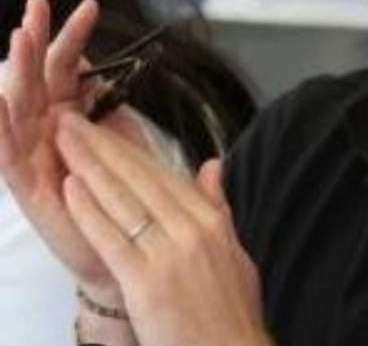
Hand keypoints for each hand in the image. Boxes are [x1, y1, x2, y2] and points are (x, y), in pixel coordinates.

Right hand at [0, 0, 129, 304]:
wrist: (126, 250)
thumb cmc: (124, 195)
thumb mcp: (123, 143)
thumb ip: (110, 110)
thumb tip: (101, 72)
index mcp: (71, 117)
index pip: (69, 68)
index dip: (75, 37)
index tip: (90, 4)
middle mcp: (46, 132)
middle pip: (37, 78)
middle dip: (37, 39)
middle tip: (37, 3)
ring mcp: (34, 158)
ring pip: (19, 107)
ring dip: (17, 72)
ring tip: (19, 38)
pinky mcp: (28, 188)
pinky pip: (8, 156)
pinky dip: (0, 129)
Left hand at [56, 114, 271, 345]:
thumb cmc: (230, 312)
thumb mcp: (234, 253)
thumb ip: (218, 207)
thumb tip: (212, 166)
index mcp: (213, 221)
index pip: (165, 176)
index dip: (130, 150)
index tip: (104, 130)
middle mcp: (194, 230)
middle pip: (141, 179)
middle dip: (103, 148)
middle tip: (72, 122)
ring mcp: (171, 254)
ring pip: (125, 201)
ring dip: (91, 167)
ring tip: (64, 142)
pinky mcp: (147, 281)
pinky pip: (113, 238)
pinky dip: (91, 210)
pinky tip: (71, 188)